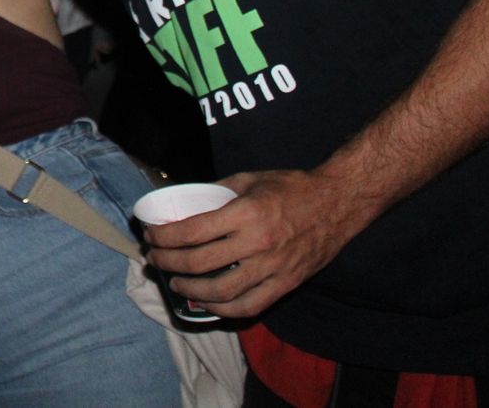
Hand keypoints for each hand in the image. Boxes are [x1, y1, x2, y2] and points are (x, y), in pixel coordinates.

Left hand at [142, 169, 369, 317]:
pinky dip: (224, 309)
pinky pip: (250, 306)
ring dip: (191, 290)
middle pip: (200, 262)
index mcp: (246, 213)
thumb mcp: (250, 179)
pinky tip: (208, 302)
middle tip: (155, 259)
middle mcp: (258, 243)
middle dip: (168, 263)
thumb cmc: (292, 187)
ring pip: (222, 290)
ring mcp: (273, 267)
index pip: (192, 231)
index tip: (150, 235)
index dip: (164, 237)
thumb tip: (185, 201)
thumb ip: (217, 191)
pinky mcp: (287, 284)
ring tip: (175, 284)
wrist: (338, 203)